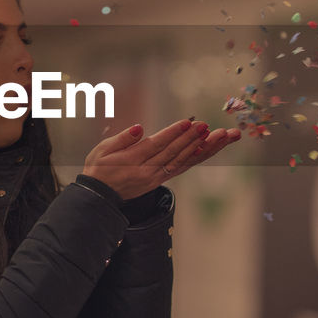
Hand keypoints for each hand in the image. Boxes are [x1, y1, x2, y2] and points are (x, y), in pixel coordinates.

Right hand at [81, 118, 241, 201]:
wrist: (100, 196)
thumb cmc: (99, 168)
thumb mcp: (102, 150)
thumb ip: (122, 139)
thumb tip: (139, 128)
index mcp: (133, 161)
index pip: (157, 145)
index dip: (174, 133)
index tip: (188, 122)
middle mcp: (148, 171)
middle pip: (174, 153)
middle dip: (192, 138)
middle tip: (207, 126)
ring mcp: (156, 177)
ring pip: (183, 161)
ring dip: (202, 148)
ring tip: (218, 136)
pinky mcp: (161, 179)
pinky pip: (181, 168)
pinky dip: (195, 158)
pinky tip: (208, 148)